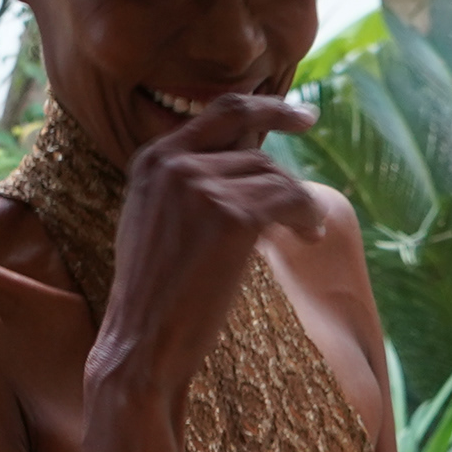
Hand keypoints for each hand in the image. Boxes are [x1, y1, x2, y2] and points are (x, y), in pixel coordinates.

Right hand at [95, 96, 326, 399]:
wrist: (141, 343)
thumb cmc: (153, 296)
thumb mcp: (153, 220)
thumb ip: (185, 183)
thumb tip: (245, 159)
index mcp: (153, 159)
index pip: (222, 112)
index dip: (269, 108)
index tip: (304, 116)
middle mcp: (174, 163)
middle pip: (256, 153)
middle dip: (286, 183)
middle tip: (308, 211)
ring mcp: (200, 185)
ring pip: (276, 176)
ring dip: (299, 205)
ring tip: (306, 233)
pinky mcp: (230, 215)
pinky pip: (290, 199)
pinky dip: (307, 216)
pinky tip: (309, 236)